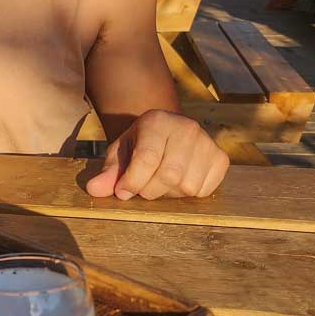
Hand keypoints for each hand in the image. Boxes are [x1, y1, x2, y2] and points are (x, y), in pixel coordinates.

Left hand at [85, 110, 228, 200]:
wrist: (167, 134)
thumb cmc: (140, 145)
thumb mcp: (121, 153)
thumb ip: (109, 172)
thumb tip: (93, 189)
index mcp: (157, 121)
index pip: (147, 158)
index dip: (132, 182)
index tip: (121, 192)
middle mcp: (186, 127)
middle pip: (169, 175)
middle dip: (149, 190)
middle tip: (141, 189)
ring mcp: (207, 142)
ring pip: (187, 186)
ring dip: (169, 194)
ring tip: (160, 182)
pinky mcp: (221, 158)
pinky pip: (204, 191)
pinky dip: (188, 194)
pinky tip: (179, 181)